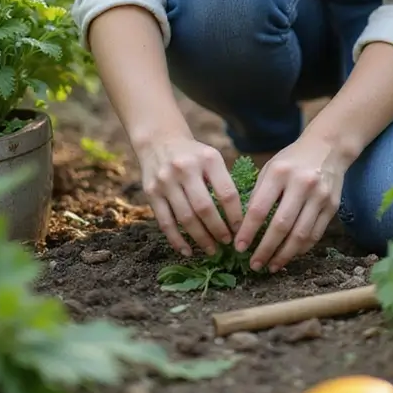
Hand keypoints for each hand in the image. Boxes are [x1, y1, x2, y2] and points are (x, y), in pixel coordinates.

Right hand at [137, 136, 243, 256]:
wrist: (159, 140)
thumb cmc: (193, 155)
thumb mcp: (212, 158)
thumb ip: (223, 182)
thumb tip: (240, 218)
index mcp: (208, 158)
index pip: (226, 192)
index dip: (235, 216)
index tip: (241, 230)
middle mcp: (185, 168)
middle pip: (205, 208)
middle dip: (218, 230)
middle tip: (227, 243)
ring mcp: (166, 180)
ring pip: (185, 218)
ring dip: (200, 238)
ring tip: (212, 250)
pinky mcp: (151, 193)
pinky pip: (165, 222)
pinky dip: (177, 240)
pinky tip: (187, 251)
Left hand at [234, 136, 347, 273]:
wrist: (328, 147)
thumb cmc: (292, 159)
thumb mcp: (271, 167)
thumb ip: (259, 193)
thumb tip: (246, 226)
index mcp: (280, 172)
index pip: (260, 208)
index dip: (248, 231)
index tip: (239, 248)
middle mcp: (302, 184)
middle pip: (281, 225)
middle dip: (265, 249)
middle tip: (254, 265)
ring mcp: (320, 196)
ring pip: (300, 235)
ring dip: (284, 255)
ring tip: (271, 266)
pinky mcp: (332, 206)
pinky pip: (315, 235)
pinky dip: (301, 249)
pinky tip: (290, 255)